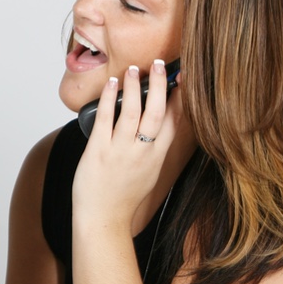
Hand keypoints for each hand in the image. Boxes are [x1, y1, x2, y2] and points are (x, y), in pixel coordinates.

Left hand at [72, 60, 182, 231]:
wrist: (104, 220)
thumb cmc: (124, 196)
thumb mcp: (149, 172)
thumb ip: (154, 148)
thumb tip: (156, 122)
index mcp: (157, 157)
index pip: (174, 121)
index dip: (181, 97)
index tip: (183, 78)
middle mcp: (143, 152)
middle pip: (157, 112)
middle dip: (160, 85)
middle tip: (160, 64)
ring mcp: (121, 151)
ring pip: (132, 112)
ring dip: (134, 87)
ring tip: (134, 69)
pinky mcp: (99, 151)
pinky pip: (106, 119)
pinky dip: (109, 98)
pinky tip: (111, 84)